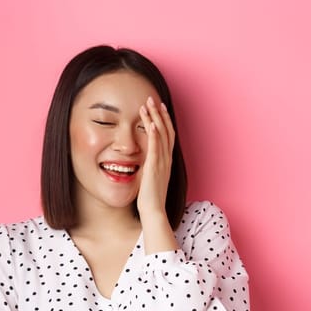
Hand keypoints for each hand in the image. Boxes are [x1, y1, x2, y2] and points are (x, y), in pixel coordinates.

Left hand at [136, 96, 173, 217]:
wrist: (153, 211)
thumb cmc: (150, 198)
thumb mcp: (150, 178)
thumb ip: (149, 167)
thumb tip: (143, 162)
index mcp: (166, 161)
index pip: (167, 136)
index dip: (164, 120)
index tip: (159, 108)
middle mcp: (166, 159)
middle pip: (166, 131)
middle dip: (159, 114)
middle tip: (153, 99)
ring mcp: (161, 162)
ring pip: (160, 135)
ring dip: (154, 119)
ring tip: (147, 105)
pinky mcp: (153, 167)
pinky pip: (155, 148)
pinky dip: (153, 134)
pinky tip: (149, 123)